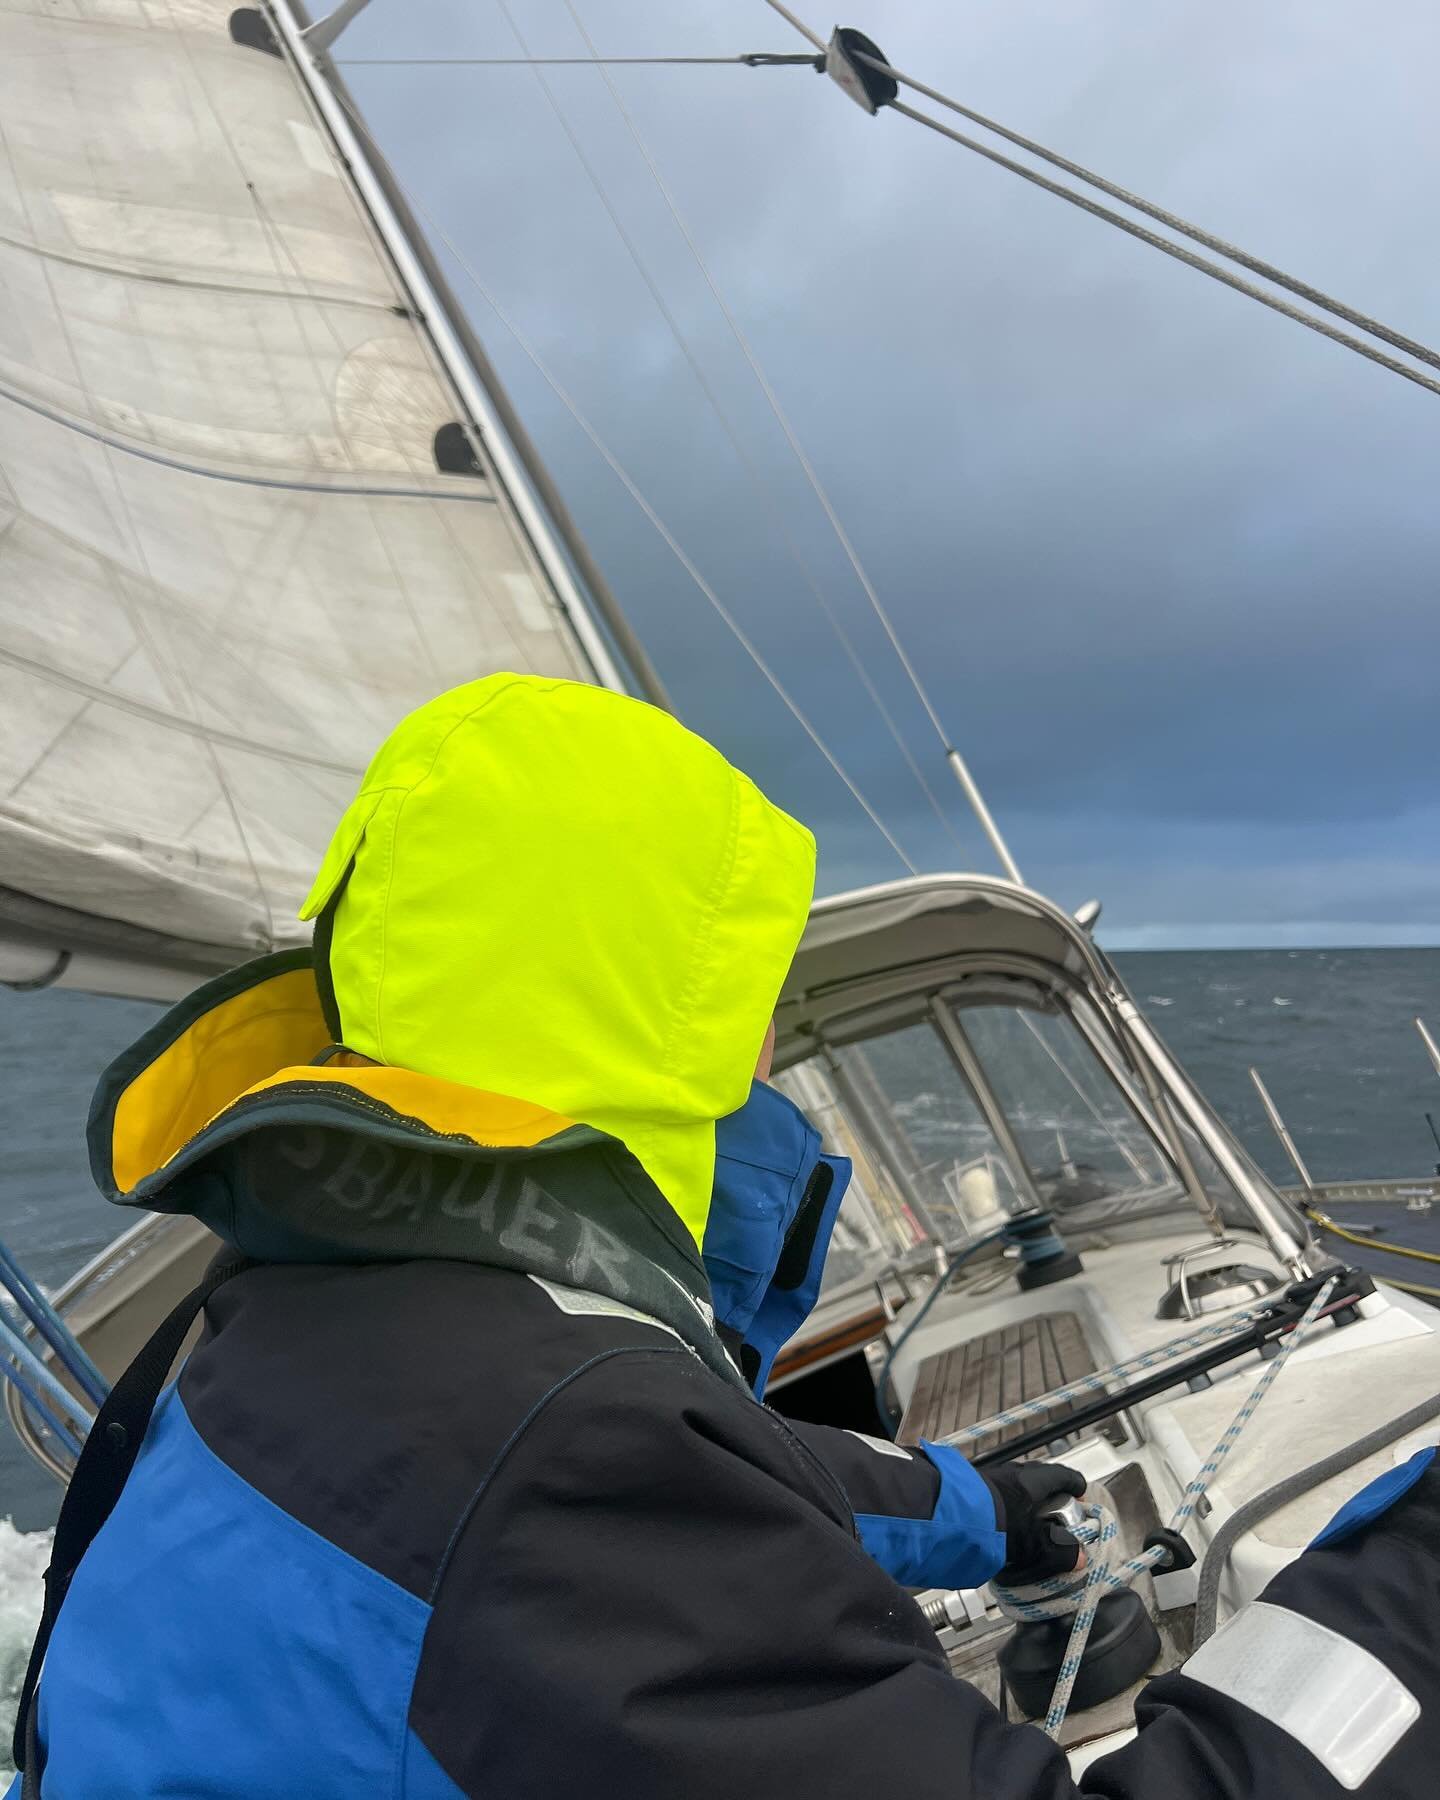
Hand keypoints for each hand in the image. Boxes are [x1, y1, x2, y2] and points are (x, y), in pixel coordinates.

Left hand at [985, 1461, 1086, 1582]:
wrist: (952, 1516)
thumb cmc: (997, 1524)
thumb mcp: (1033, 1543)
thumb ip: (1059, 1551)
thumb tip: (1078, 1557)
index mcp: (1035, 1480)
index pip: (1064, 1475)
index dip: (1075, 1486)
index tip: (1080, 1496)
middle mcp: (1016, 1472)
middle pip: (1042, 1477)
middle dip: (1052, 1493)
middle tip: (1057, 1512)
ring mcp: (995, 1475)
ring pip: (1019, 1483)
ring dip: (1028, 1498)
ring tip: (1030, 1519)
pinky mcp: (977, 1485)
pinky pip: (1001, 1490)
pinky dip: (1009, 1502)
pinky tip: (1005, 1520)